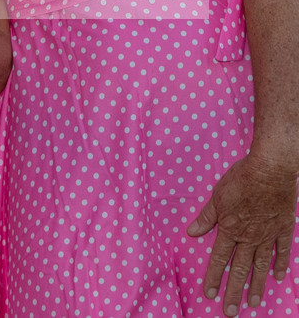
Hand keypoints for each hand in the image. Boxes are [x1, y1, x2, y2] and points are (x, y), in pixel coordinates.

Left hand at [190, 153, 296, 314]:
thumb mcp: (216, 196)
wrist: (270, 171)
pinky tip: (278, 277)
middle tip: (231, 311)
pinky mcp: (283, 229)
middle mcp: (249, 237)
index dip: (213, 277)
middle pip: (240, 269)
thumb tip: (192, 232)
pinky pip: (282, 251)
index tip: (210, 294)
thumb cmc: (240, 179)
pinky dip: (280, 264)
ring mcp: (267, 235)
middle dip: (234, 291)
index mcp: (229, 229)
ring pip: (261, 265)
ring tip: (254, 302)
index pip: (218, 259)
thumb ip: (206, 217)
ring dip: (257, 285)